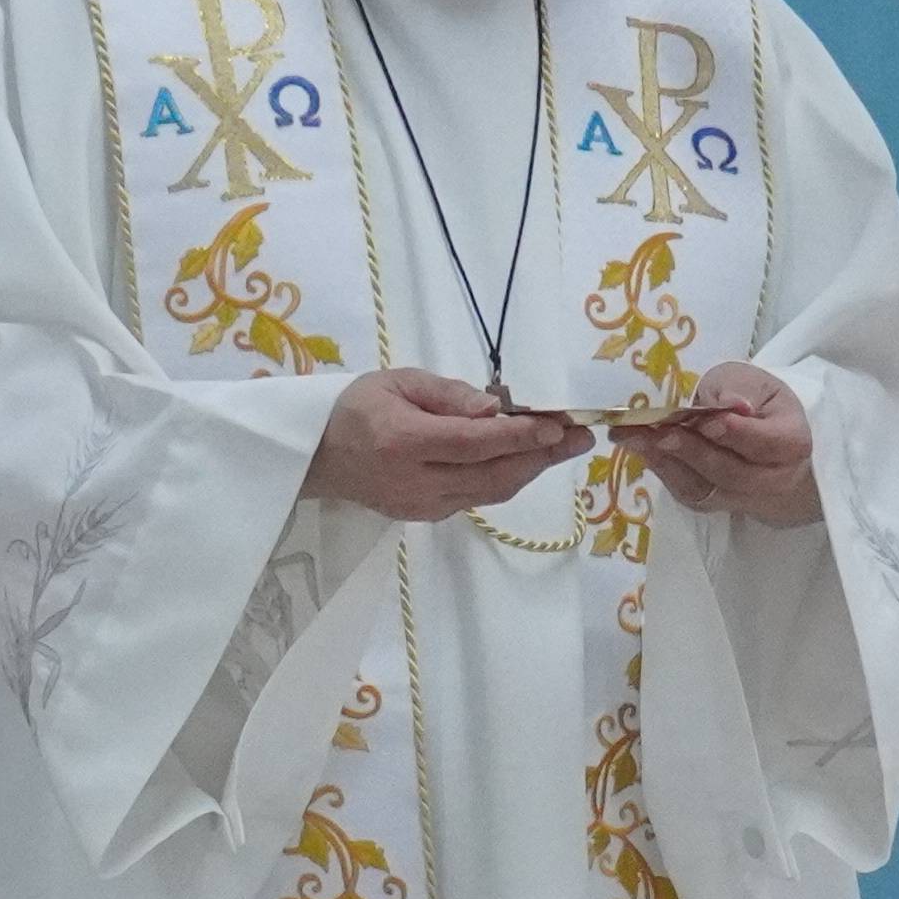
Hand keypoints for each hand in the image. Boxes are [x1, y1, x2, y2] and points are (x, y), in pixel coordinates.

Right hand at [302, 368, 589, 520]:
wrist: (317, 457)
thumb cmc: (358, 407)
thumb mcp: (399, 381)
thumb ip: (449, 394)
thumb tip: (498, 408)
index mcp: (404, 443)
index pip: (475, 443)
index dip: (520, 437)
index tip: (557, 426)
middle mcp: (416, 482)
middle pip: (493, 476)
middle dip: (542, 457)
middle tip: (581, 437)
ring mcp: (422, 506)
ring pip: (491, 493)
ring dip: (531, 470)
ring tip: (564, 447)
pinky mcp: (426, 517)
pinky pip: (476, 498)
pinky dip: (506, 478)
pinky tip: (525, 459)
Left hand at [621, 360, 819, 525]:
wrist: (764, 439)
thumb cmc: (759, 404)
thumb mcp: (755, 384)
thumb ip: (739, 389)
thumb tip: (731, 404)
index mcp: (791, 443)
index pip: (767, 444)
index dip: (738, 435)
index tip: (710, 421)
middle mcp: (770, 480)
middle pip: (732, 473)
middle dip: (692, 451)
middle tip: (657, 432)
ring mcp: (741, 498)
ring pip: (705, 489)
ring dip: (666, 462)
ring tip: (632, 438)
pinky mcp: (713, 504)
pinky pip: (688, 492)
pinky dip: (661, 470)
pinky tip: (637, 447)